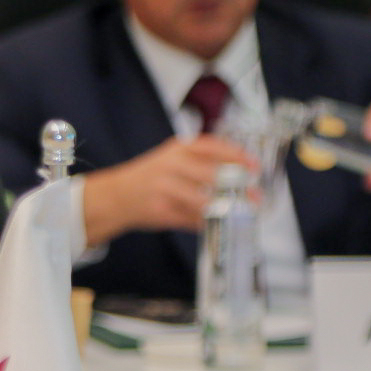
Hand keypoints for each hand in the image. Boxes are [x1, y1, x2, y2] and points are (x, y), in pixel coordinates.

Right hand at [78, 135, 255, 247]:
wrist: (116, 195)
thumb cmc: (152, 176)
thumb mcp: (173, 158)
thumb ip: (202, 162)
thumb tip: (242, 176)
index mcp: (177, 148)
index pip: (212, 147)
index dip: (236, 156)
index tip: (254, 167)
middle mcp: (170, 165)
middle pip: (211, 175)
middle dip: (236, 188)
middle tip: (254, 196)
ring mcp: (164, 188)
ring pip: (203, 201)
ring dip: (223, 209)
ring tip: (238, 213)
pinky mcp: (160, 210)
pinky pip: (191, 219)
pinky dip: (206, 223)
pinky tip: (214, 223)